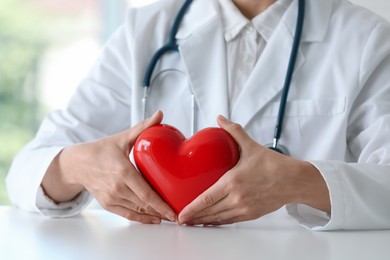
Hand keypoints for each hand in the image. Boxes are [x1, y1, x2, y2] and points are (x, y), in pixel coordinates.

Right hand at [43, 111, 175, 223]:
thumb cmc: (101, 150)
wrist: (77, 163)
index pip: (146, 193)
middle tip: (178, 215)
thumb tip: (160, 114)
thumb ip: (143, 127)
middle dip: (162, 211)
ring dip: (154, 215)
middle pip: (144, 204)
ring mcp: (111, 197)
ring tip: (169, 217)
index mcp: (123, 171)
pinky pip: (127, 214)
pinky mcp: (107, 204)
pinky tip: (153, 219)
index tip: (174, 211)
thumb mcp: (122, 137)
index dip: (161, 204)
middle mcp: (117, 187)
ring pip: (137, 211)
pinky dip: (141, 218)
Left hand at [178, 116, 329, 225]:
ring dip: (204, 222)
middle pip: (209, 212)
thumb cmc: (273, 164)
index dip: (192, 209)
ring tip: (192, 223)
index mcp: (233, 182)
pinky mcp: (251, 214)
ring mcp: (244, 208)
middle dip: (194, 218)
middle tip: (181, 220)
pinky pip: (230, 221)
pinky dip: (218, 223)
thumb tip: (220, 118)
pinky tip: (210, 222)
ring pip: (219, 219)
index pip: (206, 199)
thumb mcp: (251, 145)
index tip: (181, 214)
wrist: (294, 181)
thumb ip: (233, 131)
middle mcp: (237, 198)